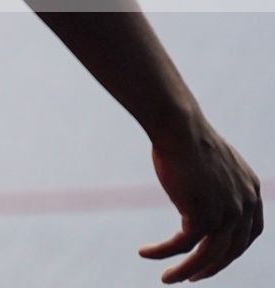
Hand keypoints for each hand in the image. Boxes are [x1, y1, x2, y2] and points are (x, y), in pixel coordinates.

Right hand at [141, 114, 262, 281]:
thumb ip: (214, 182)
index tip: (216, 257)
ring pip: (208, 255)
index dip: (234, 249)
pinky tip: (146, 253)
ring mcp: (226, 213)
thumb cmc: (185, 134)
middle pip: (231, 250)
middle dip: (212, 267)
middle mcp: (245, 205)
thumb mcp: (211, 160)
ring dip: (186, 271)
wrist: (178, 125)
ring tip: (168, 279)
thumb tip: (196, 195)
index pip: (251, 232)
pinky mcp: (202, 216)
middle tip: (193, 277)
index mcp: (251, 190)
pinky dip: (163, 252)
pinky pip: (182, 245)